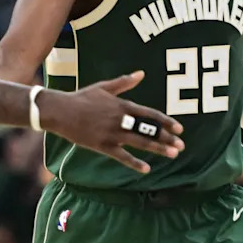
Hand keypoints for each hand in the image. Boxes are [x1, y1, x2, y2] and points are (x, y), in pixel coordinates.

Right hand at [39, 71, 183, 173]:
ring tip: (173, 154)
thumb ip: (124, 82)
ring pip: (140, 142)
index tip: (179, 129)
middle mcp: (120, 119)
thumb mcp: (103, 87)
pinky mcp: (102, 145)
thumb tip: (141, 74)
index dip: (166, 122)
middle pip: (148, 129)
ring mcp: (112, 133)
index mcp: (122, 105)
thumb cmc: (81, 98)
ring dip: (158, 148)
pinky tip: (147, 169)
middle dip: (166, 138)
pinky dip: (135, 163)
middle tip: (181, 146)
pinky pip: (122, 156)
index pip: (149, 114)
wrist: (60, 111)